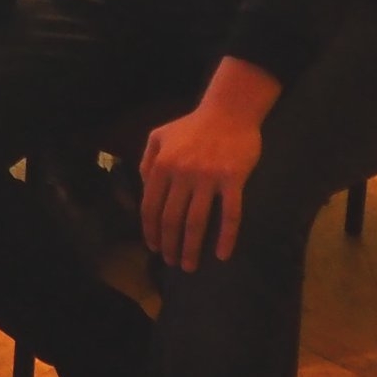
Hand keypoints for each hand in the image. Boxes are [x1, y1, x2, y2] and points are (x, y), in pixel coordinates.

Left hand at [138, 58, 279, 269]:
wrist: (229, 111)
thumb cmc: (193, 125)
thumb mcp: (159, 136)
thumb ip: (147, 162)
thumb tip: (144, 191)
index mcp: (162, 164)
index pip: (151, 206)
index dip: (150, 231)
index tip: (154, 248)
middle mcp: (182, 173)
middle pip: (171, 219)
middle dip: (169, 245)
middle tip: (172, 262)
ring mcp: (208, 177)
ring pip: (197, 221)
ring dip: (191, 248)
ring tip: (190, 265)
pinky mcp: (233, 179)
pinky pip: (230, 214)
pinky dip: (226, 237)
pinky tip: (222, 255)